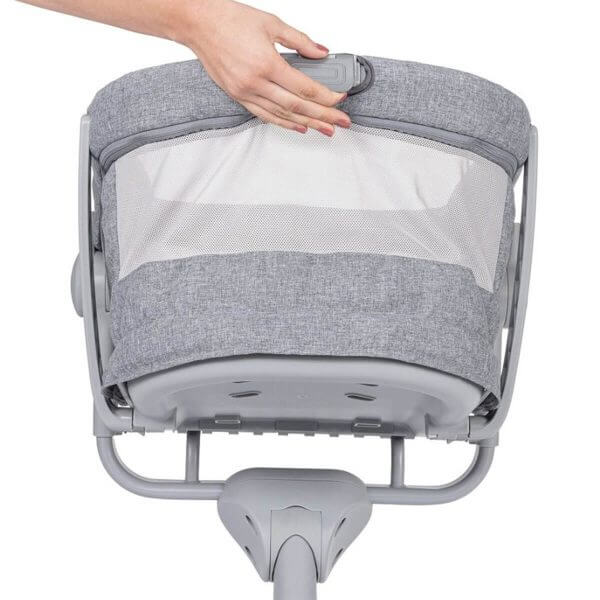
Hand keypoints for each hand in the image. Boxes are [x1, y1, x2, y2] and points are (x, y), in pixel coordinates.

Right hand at [177, 0, 350, 134]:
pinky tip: (298, 126)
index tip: (340, 99)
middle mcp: (255, 82)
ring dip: (306, 123)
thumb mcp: (271, 23)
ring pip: (282, 115)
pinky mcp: (238, 96)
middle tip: (340, 122)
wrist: (197, 23)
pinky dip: (283, 123)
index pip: (304, 87)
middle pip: (297, 106)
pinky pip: (264, 115)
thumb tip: (321, 52)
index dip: (326, 96)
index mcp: (266, 63)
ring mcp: (245, 92)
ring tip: (324, 129)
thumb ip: (300, 41)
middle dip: (323, 115)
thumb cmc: (229, 19)